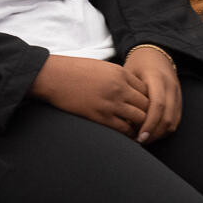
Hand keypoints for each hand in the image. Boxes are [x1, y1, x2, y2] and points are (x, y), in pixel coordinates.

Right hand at [29, 55, 148, 135]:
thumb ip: (118, 77)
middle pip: (147, 104)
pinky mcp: (100, 116)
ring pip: (140, 118)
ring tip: (142, 132)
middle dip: (150, 115)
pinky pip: (124, 129)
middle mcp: (119, 87)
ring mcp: (111, 103)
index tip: (147, 108)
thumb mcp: (101, 67)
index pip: (147, 90)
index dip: (149, 100)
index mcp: (120, 73)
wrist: (53, 76)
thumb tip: (130, 90)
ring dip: (142, 126)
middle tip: (150, 123)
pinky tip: (129, 136)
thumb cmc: (73, 70)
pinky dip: (130, 134)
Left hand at [123, 47, 181, 142]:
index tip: (139, 136)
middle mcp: (170, 86)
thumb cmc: (137, 64)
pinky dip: (165, 128)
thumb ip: (127, 92)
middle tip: (140, 141)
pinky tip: (153, 132)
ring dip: (160, 133)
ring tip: (145, 138)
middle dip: (155, 133)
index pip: (157, 105)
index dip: (149, 124)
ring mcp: (177, 93)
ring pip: (173, 121)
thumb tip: (121, 118)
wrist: (155, 54)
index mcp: (156, 78)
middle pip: (167, 117)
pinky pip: (176, 119)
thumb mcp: (128, 73)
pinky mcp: (180, 99)